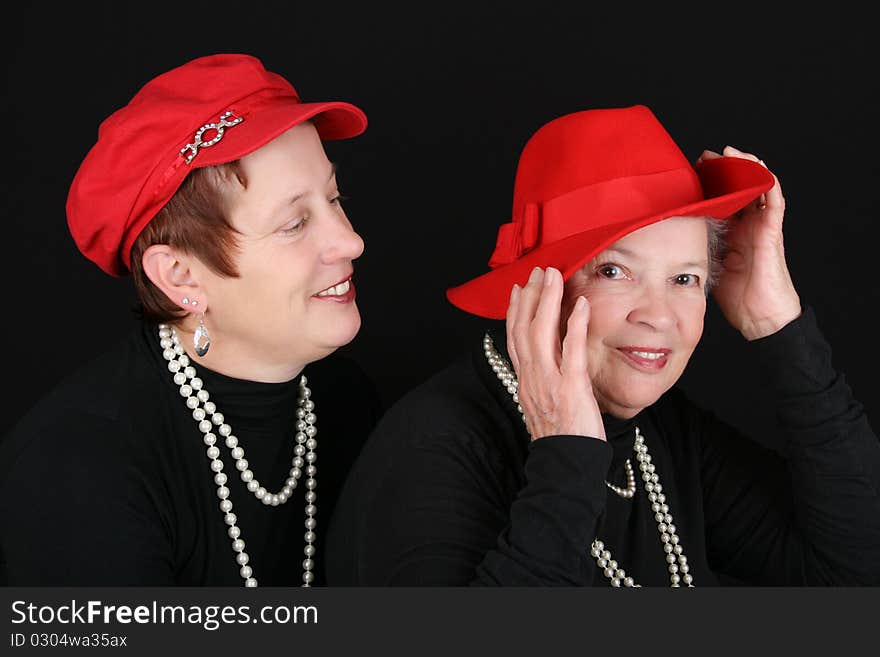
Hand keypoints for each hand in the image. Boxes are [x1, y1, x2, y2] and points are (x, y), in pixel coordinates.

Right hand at [505, 266, 605, 441]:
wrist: (565, 467)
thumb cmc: (562, 440)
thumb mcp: (545, 406)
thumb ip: (543, 382)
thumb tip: (547, 364)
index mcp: (526, 382)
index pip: (515, 339)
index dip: (515, 311)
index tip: (519, 290)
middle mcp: (532, 378)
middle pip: (523, 329)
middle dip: (529, 297)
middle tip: (537, 272)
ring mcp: (549, 381)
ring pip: (540, 333)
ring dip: (547, 300)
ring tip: (554, 276)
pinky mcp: (570, 387)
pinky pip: (570, 350)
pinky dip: (574, 324)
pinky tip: (581, 304)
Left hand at [697, 146, 801, 339]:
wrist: (760, 317)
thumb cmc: (736, 296)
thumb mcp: (706, 265)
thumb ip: (692, 250)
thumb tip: (661, 244)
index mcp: (731, 231)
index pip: (720, 199)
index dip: (707, 183)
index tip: (688, 170)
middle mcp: (747, 225)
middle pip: (738, 188)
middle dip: (723, 169)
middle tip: (704, 157)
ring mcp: (761, 226)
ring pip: (758, 187)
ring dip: (745, 168)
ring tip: (729, 154)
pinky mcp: (772, 232)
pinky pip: (774, 201)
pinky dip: (766, 182)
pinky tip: (756, 168)